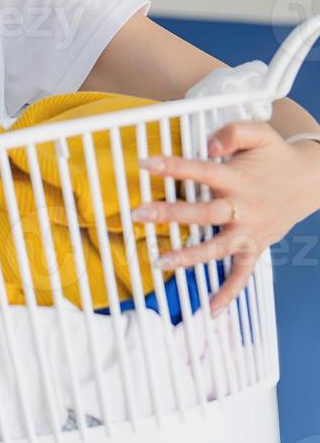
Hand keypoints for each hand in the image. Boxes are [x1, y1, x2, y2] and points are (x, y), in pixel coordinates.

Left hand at [132, 121, 319, 312]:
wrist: (311, 179)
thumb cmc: (274, 155)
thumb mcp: (258, 132)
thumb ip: (232, 133)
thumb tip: (209, 146)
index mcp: (238, 178)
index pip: (203, 171)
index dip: (175, 167)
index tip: (146, 164)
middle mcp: (244, 207)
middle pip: (205, 213)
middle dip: (171, 214)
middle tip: (139, 213)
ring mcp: (250, 230)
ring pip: (218, 247)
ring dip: (190, 255)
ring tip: (160, 260)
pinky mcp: (256, 246)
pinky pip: (243, 273)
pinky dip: (230, 291)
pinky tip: (211, 309)